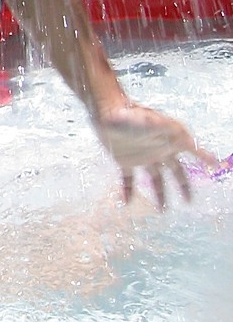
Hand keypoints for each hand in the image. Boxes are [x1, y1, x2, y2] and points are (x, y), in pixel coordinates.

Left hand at [91, 97, 217, 205]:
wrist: (105, 111)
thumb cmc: (129, 113)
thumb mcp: (151, 120)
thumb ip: (167, 129)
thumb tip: (186, 138)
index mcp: (169, 139)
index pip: (192, 149)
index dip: (204, 156)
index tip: (216, 164)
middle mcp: (158, 149)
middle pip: (175, 172)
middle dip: (183, 187)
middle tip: (189, 202)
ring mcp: (142, 156)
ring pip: (155, 179)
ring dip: (159, 194)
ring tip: (162, 210)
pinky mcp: (124, 160)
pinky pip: (128, 180)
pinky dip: (128, 191)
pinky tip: (127, 203)